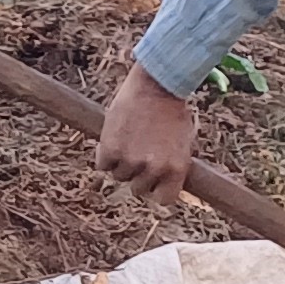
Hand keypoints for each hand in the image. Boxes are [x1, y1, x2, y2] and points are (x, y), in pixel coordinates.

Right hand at [96, 65, 200, 198]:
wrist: (156, 83)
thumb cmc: (172, 109)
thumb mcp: (182, 142)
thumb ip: (171, 166)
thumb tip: (159, 187)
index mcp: (176, 169)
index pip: (164, 200)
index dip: (156, 189)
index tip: (153, 181)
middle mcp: (155, 169)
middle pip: (137, 189)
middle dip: (137, 174)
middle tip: (139, 151)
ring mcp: (132, 161)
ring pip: (119, 176)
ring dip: (120, 162)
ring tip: (129, 138)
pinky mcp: (111, 150)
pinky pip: (102, 165)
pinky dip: (105, 153)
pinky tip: (115, 135)